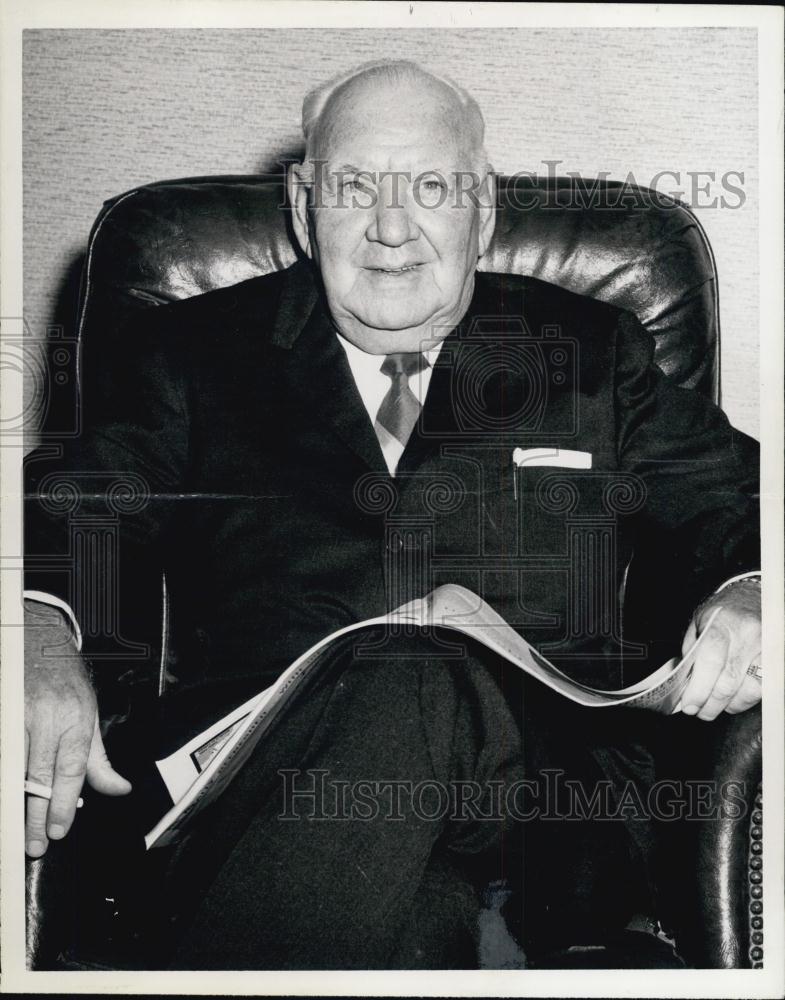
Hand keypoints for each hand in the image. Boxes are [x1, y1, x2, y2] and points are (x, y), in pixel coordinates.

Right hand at [24, 600, 130, 856]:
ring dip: (14, 803)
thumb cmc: (65, 683)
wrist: (36, 643)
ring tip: (15, 831)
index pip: (71, 769)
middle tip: (36, 845)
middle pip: (39, 776)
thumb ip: (99, 760)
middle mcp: (45, 718)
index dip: (65, 804)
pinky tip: (7, 798)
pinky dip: (3, 781)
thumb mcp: (89, 716)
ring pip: (13, 770)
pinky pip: (0, 755)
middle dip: (36, 816)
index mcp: (74, 718)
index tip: (60, 831)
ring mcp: (16, 716)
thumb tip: (119, 790)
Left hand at [679, 580, 760, 720]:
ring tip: (713, 705)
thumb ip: (691, 652)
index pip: (710, 662)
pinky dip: (745, 700)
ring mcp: (767, 648)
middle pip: (728, 682)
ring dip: (727, 706)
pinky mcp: (776, 659)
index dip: (698, 690)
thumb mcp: (698, 623)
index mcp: (723, 624)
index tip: (688, 704)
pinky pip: (763, 690)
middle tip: (697, 711)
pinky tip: (732, 699)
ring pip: (748, 691)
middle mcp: (748, 636)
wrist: (753, 597)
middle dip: (709, 704)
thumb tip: (683, 685)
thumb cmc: (723, 612)